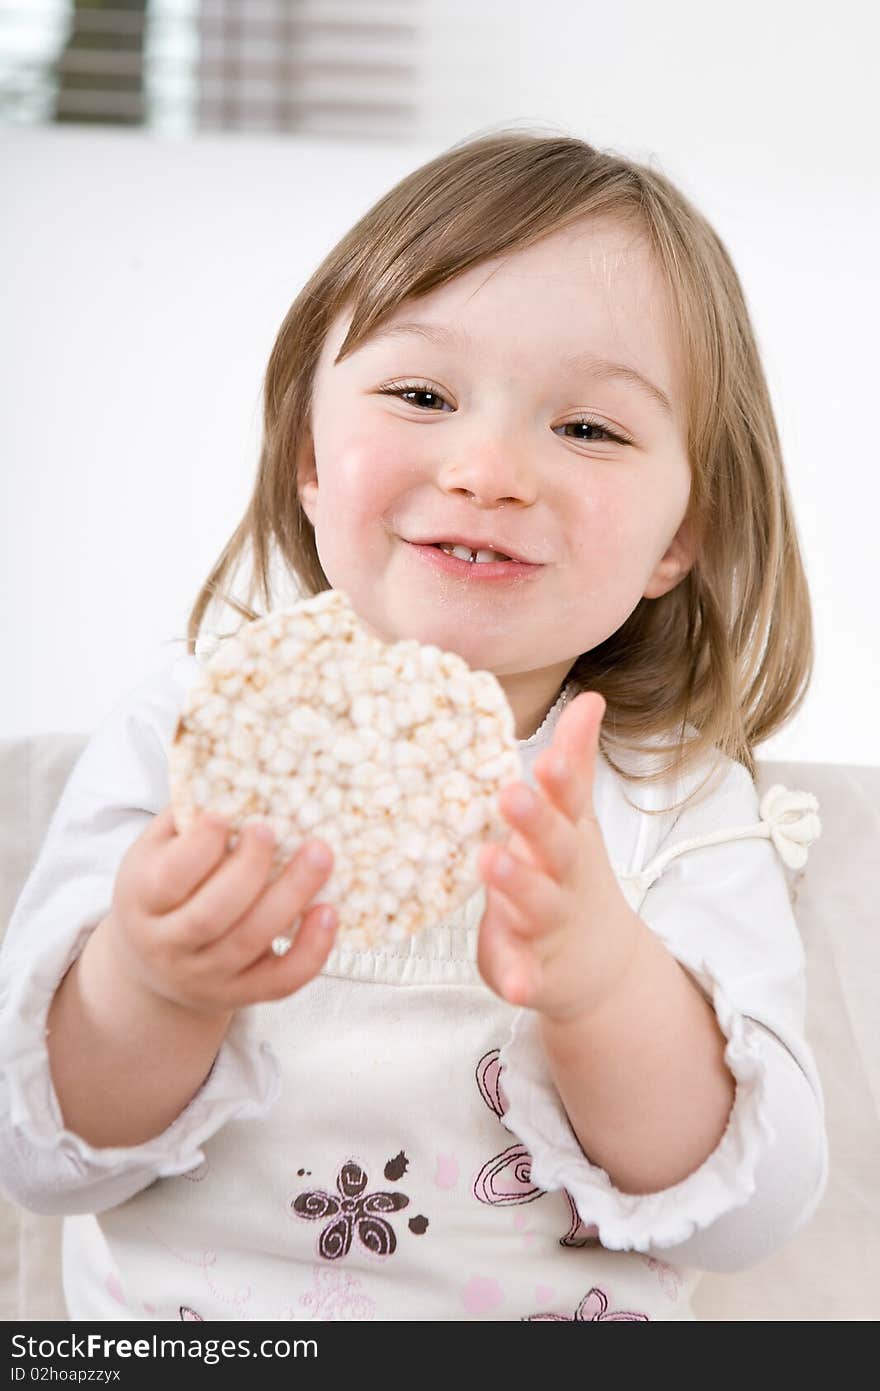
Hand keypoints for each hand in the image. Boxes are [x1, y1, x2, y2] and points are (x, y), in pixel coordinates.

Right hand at [106, 808, 337, 1015]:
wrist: (151, 968)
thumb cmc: (161, 891)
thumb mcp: (154, 852)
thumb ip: (183, 819)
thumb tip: (231, 768)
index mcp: (142, 902)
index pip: (168, 879)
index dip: (199, 846)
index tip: (227, 813)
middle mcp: (169, 945)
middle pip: (213, 914)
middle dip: (250, 869)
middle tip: (273, 829)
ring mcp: (207, 976)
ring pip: (251, 941)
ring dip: (291, 896)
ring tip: (320, 854)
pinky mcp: (242, 995)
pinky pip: (281, 980)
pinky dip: (311, 949)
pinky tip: (330, 911)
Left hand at [476, 692, 641, 1023]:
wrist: (601, 964)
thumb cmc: (572, 874)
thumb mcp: (577, 819)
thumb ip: (576, 763)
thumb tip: (590, 697)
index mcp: (568, 837)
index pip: (568, 802)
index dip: (560, 780)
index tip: (546, 757)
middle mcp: (564, 878)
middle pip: (555, 849)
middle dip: (535, 822)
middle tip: (509, 793)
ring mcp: (551, 927)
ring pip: (537, 906)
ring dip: (517, 886)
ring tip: (490, 862)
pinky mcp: (534, 969)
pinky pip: (526, 975)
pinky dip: (521, 978)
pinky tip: (513, 983)